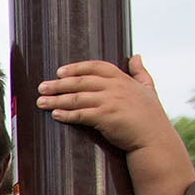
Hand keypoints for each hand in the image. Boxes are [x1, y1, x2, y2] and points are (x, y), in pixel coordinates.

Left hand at [39, 55, 175, 152]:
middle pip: (81, 82)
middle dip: (58, 84)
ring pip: (77, 98)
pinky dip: (66, 114)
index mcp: (122, 79)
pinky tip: (55, 114)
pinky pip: (81, 114)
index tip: (59, 71)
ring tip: (41, 102)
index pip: (95, 66)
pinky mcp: (105, 118)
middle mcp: (115, 87)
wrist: (154, 138)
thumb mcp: (149, 88)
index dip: (76, 68)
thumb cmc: (150, 115)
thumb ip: (140, 72)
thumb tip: (136, 56)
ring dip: (56, 100)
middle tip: (41, 87)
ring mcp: (110, 102)